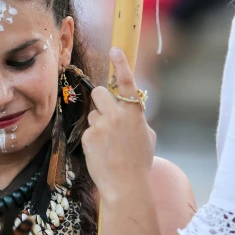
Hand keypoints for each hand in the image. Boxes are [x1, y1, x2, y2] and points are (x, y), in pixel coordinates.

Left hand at [81, 47, 154, 202]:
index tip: (115, 49)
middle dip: (100, 101)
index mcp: (134, 113)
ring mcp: (101, 125)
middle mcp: (117, 115)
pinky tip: (101, 153)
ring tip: (108, 143)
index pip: (126, 83)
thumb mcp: (146, 137)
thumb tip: (130, 112)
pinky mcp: (88, 136)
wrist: (125, 185)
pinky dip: (92, 140)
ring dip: (98, 123)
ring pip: (93, 114)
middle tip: (107, 116)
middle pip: (99, 93)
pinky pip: (88, 130)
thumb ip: (137, 120)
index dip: (121, 65)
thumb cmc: (139, 162)